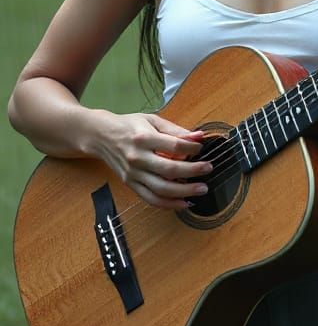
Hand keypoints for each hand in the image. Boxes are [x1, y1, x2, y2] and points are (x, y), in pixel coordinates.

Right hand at [92, 111, 212, 208]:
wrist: (100, 136)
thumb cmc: (129, 126)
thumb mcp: (151, 121)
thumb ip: (175, 130)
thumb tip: (199, 136)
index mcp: (143, 138)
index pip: (173, 146)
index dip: (191, 149)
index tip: (201, 148)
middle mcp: (137, 158)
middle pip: (169, 170)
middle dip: (193, 171)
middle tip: (208, 168)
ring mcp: (133, 174)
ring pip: (162, 189)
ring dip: (185, 191)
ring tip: (202, 189)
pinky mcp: (130, 184)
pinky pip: (151, 199)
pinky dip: (169, 204)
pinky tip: (184, 203)